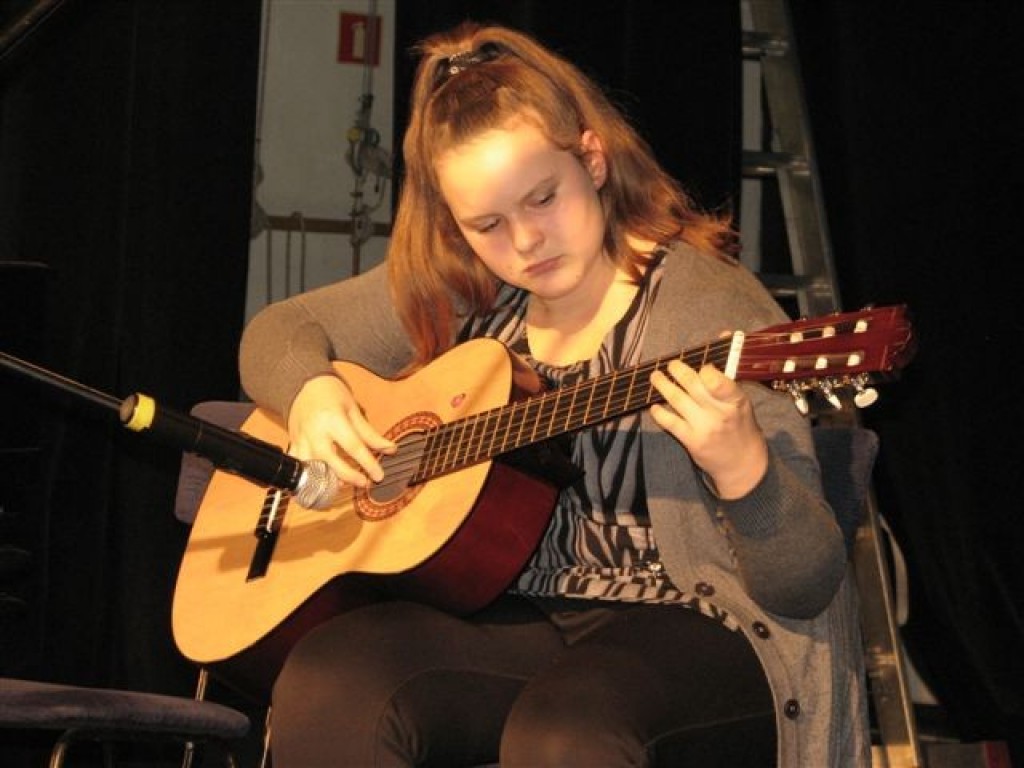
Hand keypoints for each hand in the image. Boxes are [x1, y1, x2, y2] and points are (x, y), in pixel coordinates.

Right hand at [286, 374, 395, 487]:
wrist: (304, 384)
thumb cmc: (330, 394)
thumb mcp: (353, 410)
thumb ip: (370, 433)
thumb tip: (390, 449)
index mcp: (333, 420)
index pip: (353, 447)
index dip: (368, 464)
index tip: (379, 475)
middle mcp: (315, 432)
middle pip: (331, 461)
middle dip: (349, 476)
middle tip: (365, 483)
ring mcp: (302, 439)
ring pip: (312, 467)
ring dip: (328, 479)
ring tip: (344, 485)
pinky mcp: (293, 444)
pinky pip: (299, 465)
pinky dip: (308, 476)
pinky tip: (321, 482)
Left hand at [649, 360, 767, 498]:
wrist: (742, 463)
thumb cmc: (739, 427)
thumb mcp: (740, 405)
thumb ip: (724, 387)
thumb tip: (701, 367)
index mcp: (736, 401)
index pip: (719, 382)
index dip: (706, 371)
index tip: (701, 366)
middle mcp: (720, 413)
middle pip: (693, 386)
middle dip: (678, 371)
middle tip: (671, 364)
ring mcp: (704, 427)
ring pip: (678, 400)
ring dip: (663, 386)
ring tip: (655, 377)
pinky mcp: (692, 441)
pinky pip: (671, 423)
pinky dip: (660, 413)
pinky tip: (654, 406)